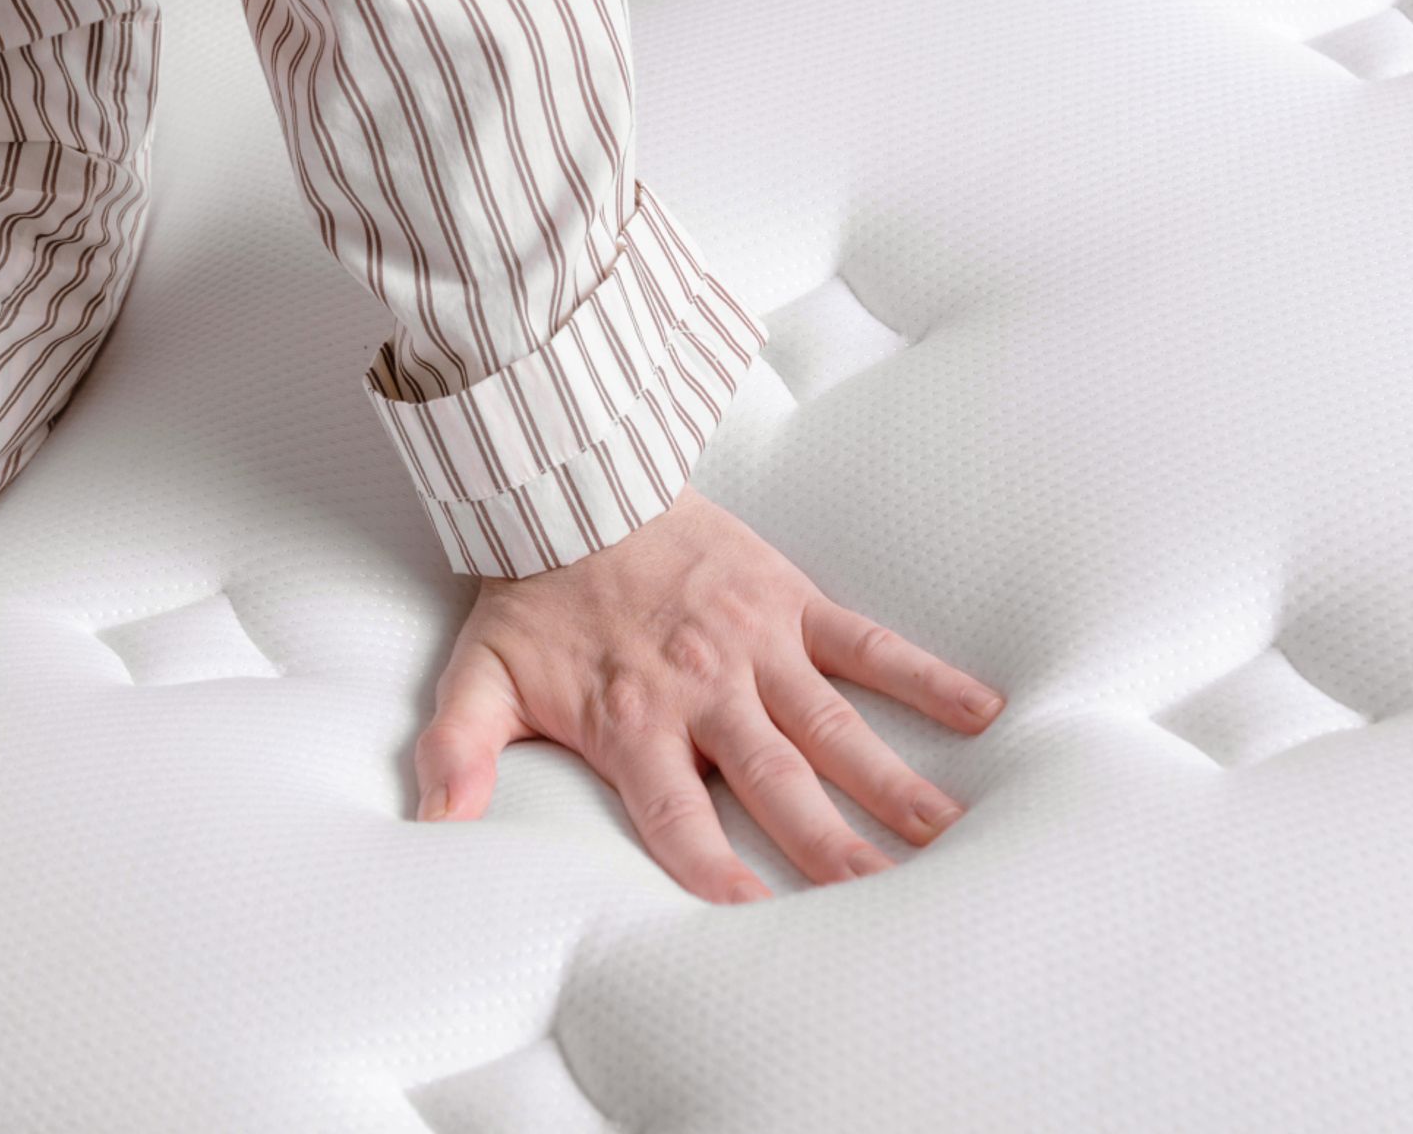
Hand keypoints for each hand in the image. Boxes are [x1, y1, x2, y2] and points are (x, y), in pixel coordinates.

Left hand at [412, 486, 1005, 903]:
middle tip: (882, 899)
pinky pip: (865, 643)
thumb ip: (455, 750)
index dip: (715, 875)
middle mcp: (704, 689)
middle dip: (829, 847)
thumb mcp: (479, 675)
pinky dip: (922, 674)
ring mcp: (755, 644)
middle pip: (775, 785)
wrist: (574, 487)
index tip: (755, 926)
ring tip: (945, 831)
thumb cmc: (533, 595)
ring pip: (832, 725)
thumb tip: (434, 822)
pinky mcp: (789, 601)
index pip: (679, 819)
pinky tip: (979, 710)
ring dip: (890, 781)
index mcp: (634, 719)